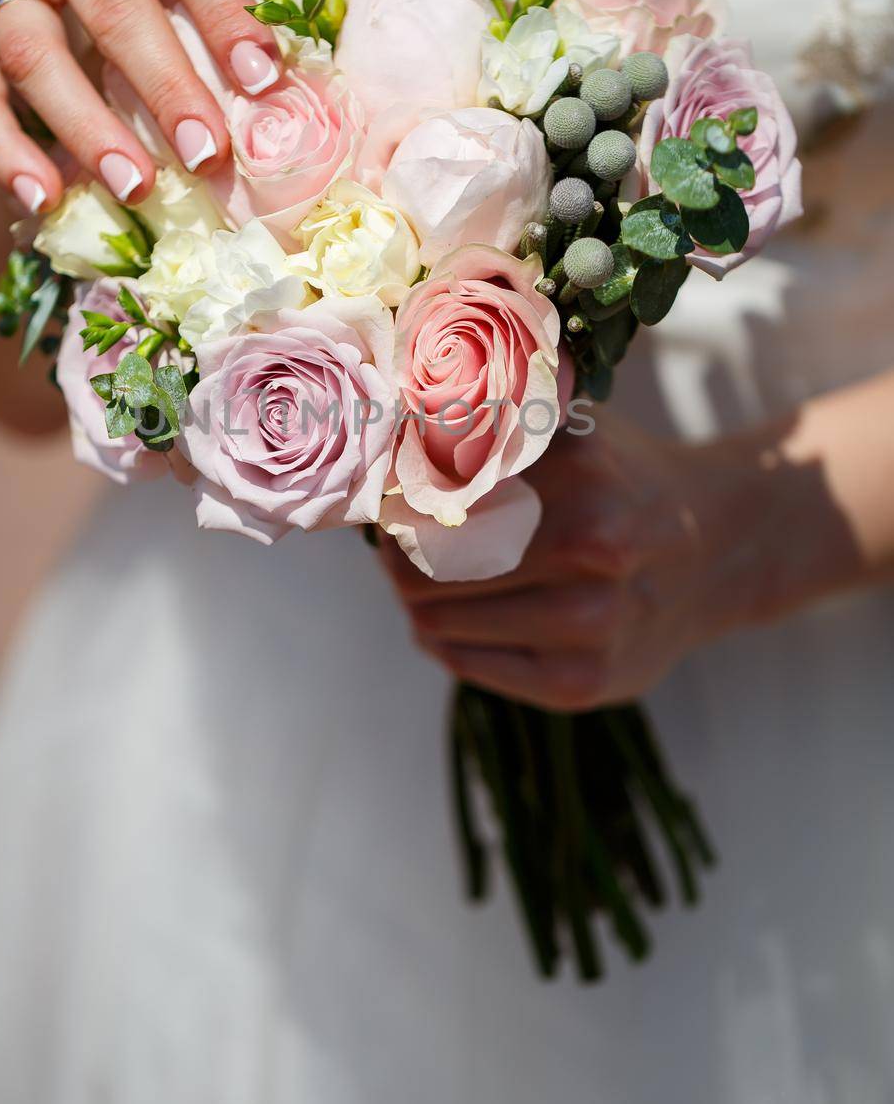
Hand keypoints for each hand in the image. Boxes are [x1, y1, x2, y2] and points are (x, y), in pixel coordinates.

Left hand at [383, 413, 727, 711]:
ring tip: (431, 574)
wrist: (718, 548)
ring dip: (416, 597)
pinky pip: (462, 662)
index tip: (385, 495)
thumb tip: (389, 428)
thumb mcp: (570, 427)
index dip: (392, 499)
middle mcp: (591, 551)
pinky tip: (460, 613)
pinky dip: (444, 635)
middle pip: (423, 564)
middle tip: (396, 538)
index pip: (431, 496)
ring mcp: (589, 625)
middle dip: (396, 551)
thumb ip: (490, 420)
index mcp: (580, 476)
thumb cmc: (618, 477)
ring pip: (433, 620)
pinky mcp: (579, 684)